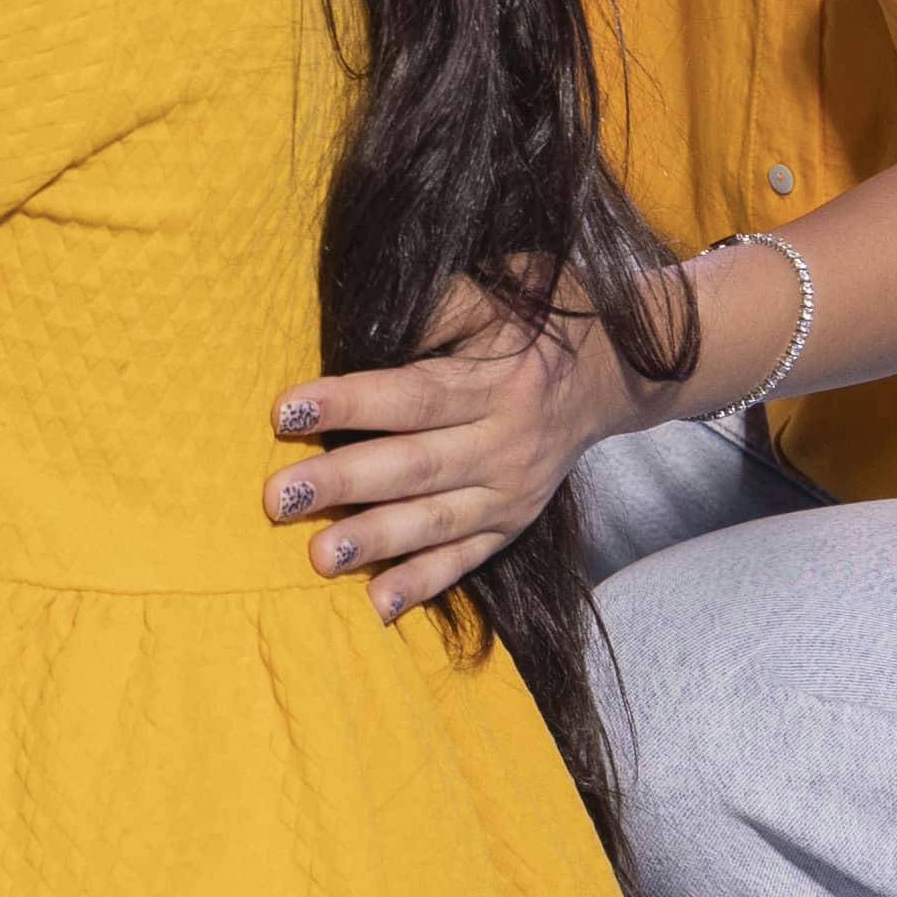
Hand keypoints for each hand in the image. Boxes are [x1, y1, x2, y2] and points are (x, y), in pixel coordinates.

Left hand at [263, 272, 660, 625]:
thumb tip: (366, 324)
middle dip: (343, 482)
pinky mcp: (513, 524)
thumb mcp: (500, 291)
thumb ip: (440, 307)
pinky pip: (465, 560)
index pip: (413, 398)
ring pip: (434, 522)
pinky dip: (423, 583)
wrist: (617, 370)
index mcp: (496, 383)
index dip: (349, 404)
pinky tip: (377, 605)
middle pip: (414, 466)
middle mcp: (504, 443)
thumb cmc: (537, 320)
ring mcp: (510, 492)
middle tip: (279, 497)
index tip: (285, 411)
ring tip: (318, 557)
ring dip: (375, 541)